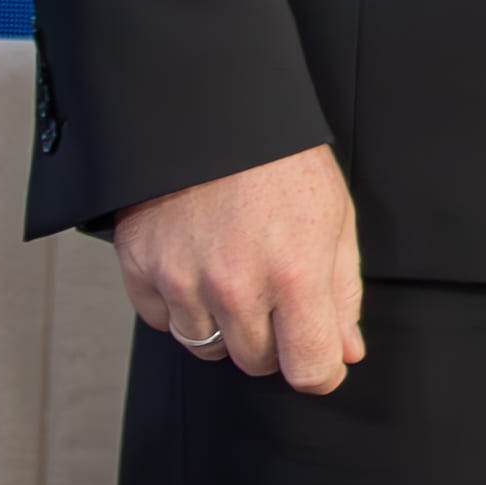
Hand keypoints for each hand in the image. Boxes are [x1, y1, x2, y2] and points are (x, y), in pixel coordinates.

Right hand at [115, 144, 364, 393]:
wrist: (214, 112)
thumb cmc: (282, 160)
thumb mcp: (335, 218)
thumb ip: (342, 292)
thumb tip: (344, 352)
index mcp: (295, 273)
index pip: (309, 369)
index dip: (321, 372)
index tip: (320, 361)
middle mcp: (236, 285)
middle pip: (256, 362)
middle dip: (273, 339)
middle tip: (274, 293)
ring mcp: (183, 279)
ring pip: (206, 346)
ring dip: (224, 325)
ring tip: (234, 275)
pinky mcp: (141, 267)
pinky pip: (161, 321)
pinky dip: (180, 305)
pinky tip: (196, 266)